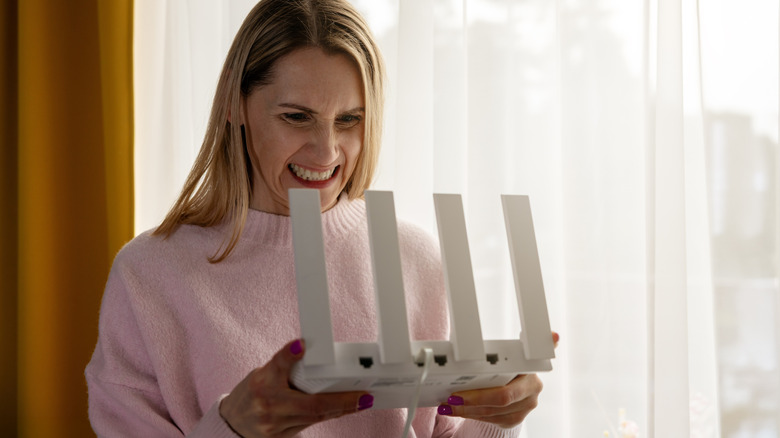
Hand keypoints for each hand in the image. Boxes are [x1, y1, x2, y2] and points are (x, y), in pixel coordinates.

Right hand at [219, 339, 372, 436]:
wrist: (233, 423)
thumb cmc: (251, 394)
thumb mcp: (263, 374)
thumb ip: (285, 367)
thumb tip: (311, 354)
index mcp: (262, 382)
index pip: (277, 365)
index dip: (289, 355)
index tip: (301, 345)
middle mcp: (269, 405)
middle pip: (310, 404)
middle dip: (341, 401)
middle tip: (363, 396)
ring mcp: (275, 425)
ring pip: (315, 417)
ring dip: (341, 409)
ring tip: (362, 401)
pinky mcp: (280, 437)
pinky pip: (310, 425)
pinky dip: (328, 416)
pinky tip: (344, 409)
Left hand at [437, 332, 559, 428]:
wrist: (518, 384)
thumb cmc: (511, 364)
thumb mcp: (518, 351)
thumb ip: (529, 343)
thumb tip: (555, 335)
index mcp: (532, 373)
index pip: (509, 385)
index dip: (487, 390)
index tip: (467, 388)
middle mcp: (532, 393)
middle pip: (500, 400)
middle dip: (472, 399)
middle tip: (452, 396)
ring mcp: (524, 409)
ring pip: (492, 412)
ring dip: (466, 409)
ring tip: (447, 404)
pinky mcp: (514, 419)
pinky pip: (490, 419)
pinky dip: (471, 414)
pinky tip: (455, 409)